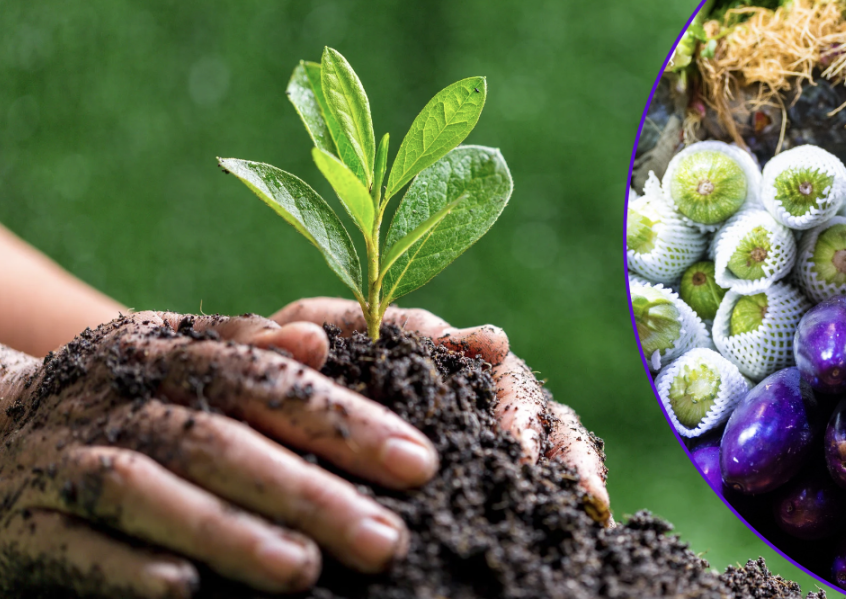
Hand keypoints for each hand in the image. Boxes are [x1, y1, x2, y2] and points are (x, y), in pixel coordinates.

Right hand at [0, 312, 438, 597]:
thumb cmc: (117, 398)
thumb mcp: (173, 358)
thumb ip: (244, 354)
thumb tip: (319, 341)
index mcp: (168, 358)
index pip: (267, 384)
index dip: (343, 420)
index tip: (419, 462)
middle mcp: (118, 404)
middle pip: (219, 442)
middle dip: (307, 491)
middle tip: (385, 540)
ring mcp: (64, 464)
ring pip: (148, 491)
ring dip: (225, 530)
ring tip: (300, 571)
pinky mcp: (20, 529)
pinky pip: (73, 549)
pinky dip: (123, 568)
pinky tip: (181, 591)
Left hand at [272, 298, 611, 523]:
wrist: (255, 471)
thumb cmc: (260, 404)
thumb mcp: (257, 373)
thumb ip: (270, 349)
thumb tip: (306, 339)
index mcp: (391, 346)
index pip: (436, 333)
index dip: (466, 341)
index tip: (489, 349)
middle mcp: (447, 379)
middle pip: (505, 379)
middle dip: (522, 412)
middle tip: (523, 451)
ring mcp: (475, 424)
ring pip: (540, 422)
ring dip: (564, 452)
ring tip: (580, 491)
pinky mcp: (490, 468)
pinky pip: (543, 468)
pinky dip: (572, 482)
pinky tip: (589, 512)